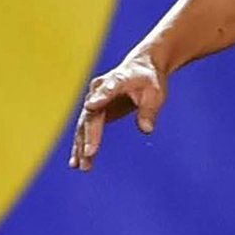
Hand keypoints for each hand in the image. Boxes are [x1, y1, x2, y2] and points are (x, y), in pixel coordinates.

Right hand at [70, 56, 166, 171]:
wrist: (141, 68)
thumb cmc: (150, 80)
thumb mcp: (156, 93)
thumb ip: (149, 110)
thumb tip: (146, 130)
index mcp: (116, 80)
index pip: (107, 90)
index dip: (99, 98)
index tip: (91, 106)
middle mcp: (99, 90)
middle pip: (92, 115)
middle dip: (89, 134)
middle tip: (89, 153)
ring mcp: (94, 102)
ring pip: (84, 126)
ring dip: (81, 146)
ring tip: (80, 166)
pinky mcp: (94, 112)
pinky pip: (86, 131)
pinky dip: (82, 145)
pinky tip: (77, 162)